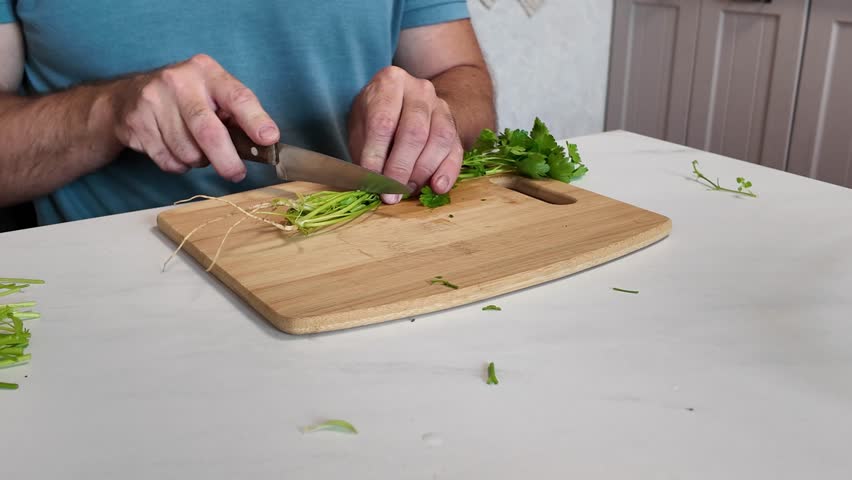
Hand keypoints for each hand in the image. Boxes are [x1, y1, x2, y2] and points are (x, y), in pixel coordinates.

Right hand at [111, 54, 278, 181]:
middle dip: (227, 160)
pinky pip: (168, 161)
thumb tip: (264, 143)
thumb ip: (237, 114)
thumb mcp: (212, 93)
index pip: (236, 97)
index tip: (269, 138)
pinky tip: (177, 150)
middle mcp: (178, 82)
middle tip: (236, 174)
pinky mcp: (137, 124)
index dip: (255, 120)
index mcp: (206, 71)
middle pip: (209, 132)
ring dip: (199, 161)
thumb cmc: (185, 98)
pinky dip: (180, 165)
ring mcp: (154, 102)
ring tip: (198, 150)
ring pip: (188, 152)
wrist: (128, 97)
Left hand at [348, 66, 463, 202]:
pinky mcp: (454, 126)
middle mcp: (420, 90)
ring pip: (439, 140)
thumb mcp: (361, 126)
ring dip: (422, 172)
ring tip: (406, 191)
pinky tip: (437, 187)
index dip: (376, 155)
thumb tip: (367, 182)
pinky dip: (447, 172)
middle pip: (414, 132)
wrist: (404, 102)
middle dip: (401, 168)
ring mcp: (441, 106)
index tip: (371, 180)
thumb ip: (364, 150)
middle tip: (391, 193)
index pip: (383, 122)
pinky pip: (455, 150)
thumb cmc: (376, 116)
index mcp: (390, 82)